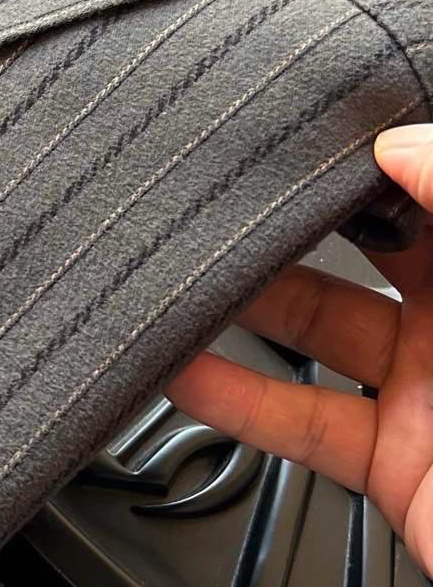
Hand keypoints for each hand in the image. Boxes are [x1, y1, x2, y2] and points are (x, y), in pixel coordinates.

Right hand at [167, 124, 432, 575]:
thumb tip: (400, 146)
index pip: (430, 181)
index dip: (374, 146)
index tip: (308, 122)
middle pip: (363, 243)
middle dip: (292, 216)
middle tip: (224, 187)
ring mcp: (431, 392)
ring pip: (316, 329)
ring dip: (242, 304)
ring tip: (179, 269)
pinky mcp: (396, 464)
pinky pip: (301, 422)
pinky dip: (233, 400)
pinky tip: (182, 369)